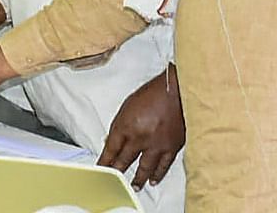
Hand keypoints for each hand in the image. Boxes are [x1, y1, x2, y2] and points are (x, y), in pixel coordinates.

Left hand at [99, 65, 184, 189]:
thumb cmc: (153, 94)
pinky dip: (157, 174)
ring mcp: (156, 144)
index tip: (100, 169)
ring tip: (134, 187)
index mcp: (126, 126)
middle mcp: (140, 137)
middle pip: (124, 160)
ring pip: (144, 168)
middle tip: (112, 182)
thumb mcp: (127, 107)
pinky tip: (153, 180)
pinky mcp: (172, 147)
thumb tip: (112, 141)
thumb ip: (119, 125)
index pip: (111, 149)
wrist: (177, 90)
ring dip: (137, 179)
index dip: (104, 161)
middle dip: (116, 172)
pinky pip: (163, 165)